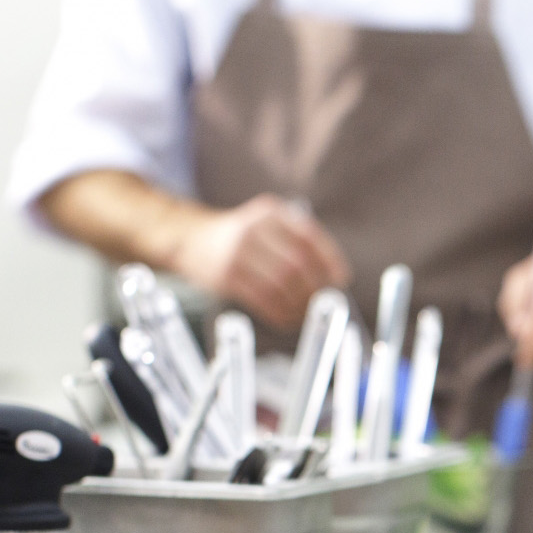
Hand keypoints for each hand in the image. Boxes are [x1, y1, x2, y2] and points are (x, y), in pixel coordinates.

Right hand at [170, 194, 350, 329]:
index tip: (341, 280)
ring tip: (306, 314)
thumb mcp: (266, 225)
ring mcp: (238, 251)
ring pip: (282, 284)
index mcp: (271, 213)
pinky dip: (281, 313)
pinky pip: (264, 300)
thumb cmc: (240, 238)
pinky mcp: (227, 275)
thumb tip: (333, 278)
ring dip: (299, 305)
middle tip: (324, 304)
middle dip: (316, 288)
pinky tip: (288, 319)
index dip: (330, 261)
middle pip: (298, 263)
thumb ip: (296, 242)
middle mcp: (254, 228)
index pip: (310, 237)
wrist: (191, 239)